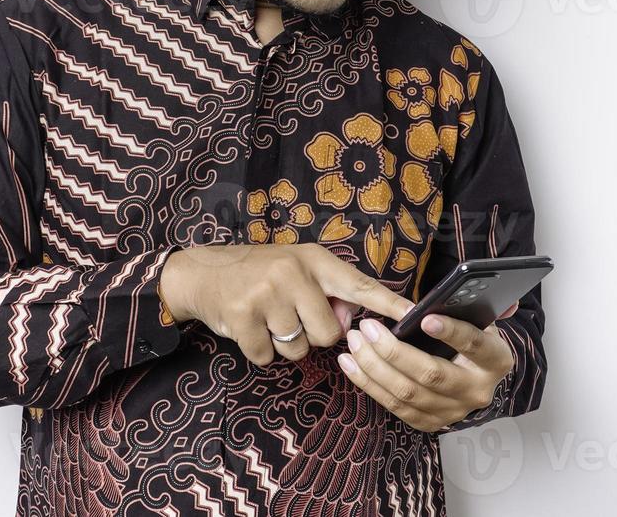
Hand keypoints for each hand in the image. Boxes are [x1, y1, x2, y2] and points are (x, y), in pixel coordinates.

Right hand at [160, 243, 413, 366]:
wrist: (201, 272)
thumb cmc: (258, 273)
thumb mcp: (296, 270)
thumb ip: (327, 293)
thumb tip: (347, 323)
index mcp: (313, 259)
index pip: (359, 285)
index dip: (388, 304)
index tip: (414, 316)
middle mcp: (292, 272)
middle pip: (329, 333)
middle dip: (312, 335)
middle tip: (289, 314)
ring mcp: (266, 294)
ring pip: (299, 349)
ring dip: (284, 343)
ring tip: (266, 317)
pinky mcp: (242, 317)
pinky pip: (267, 357)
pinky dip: (258, 350)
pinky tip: (248, 326)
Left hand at [336, 305, 517, 432]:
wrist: (475, 380)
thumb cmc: (472, 341)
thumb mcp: (479, 322)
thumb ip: (473, 306)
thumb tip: (468, 288)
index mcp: (495, 360)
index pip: (474, 345)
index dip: (451, 332)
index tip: (424, 319)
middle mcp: (477, 391)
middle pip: (431, 375)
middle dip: (394, 351)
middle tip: (367, 327)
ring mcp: (452, 411)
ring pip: (407, 393)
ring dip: (374, 366)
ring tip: (354, 341)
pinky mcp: (429, 422)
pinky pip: (393, 405)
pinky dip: (368, 383)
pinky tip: (350, 362)